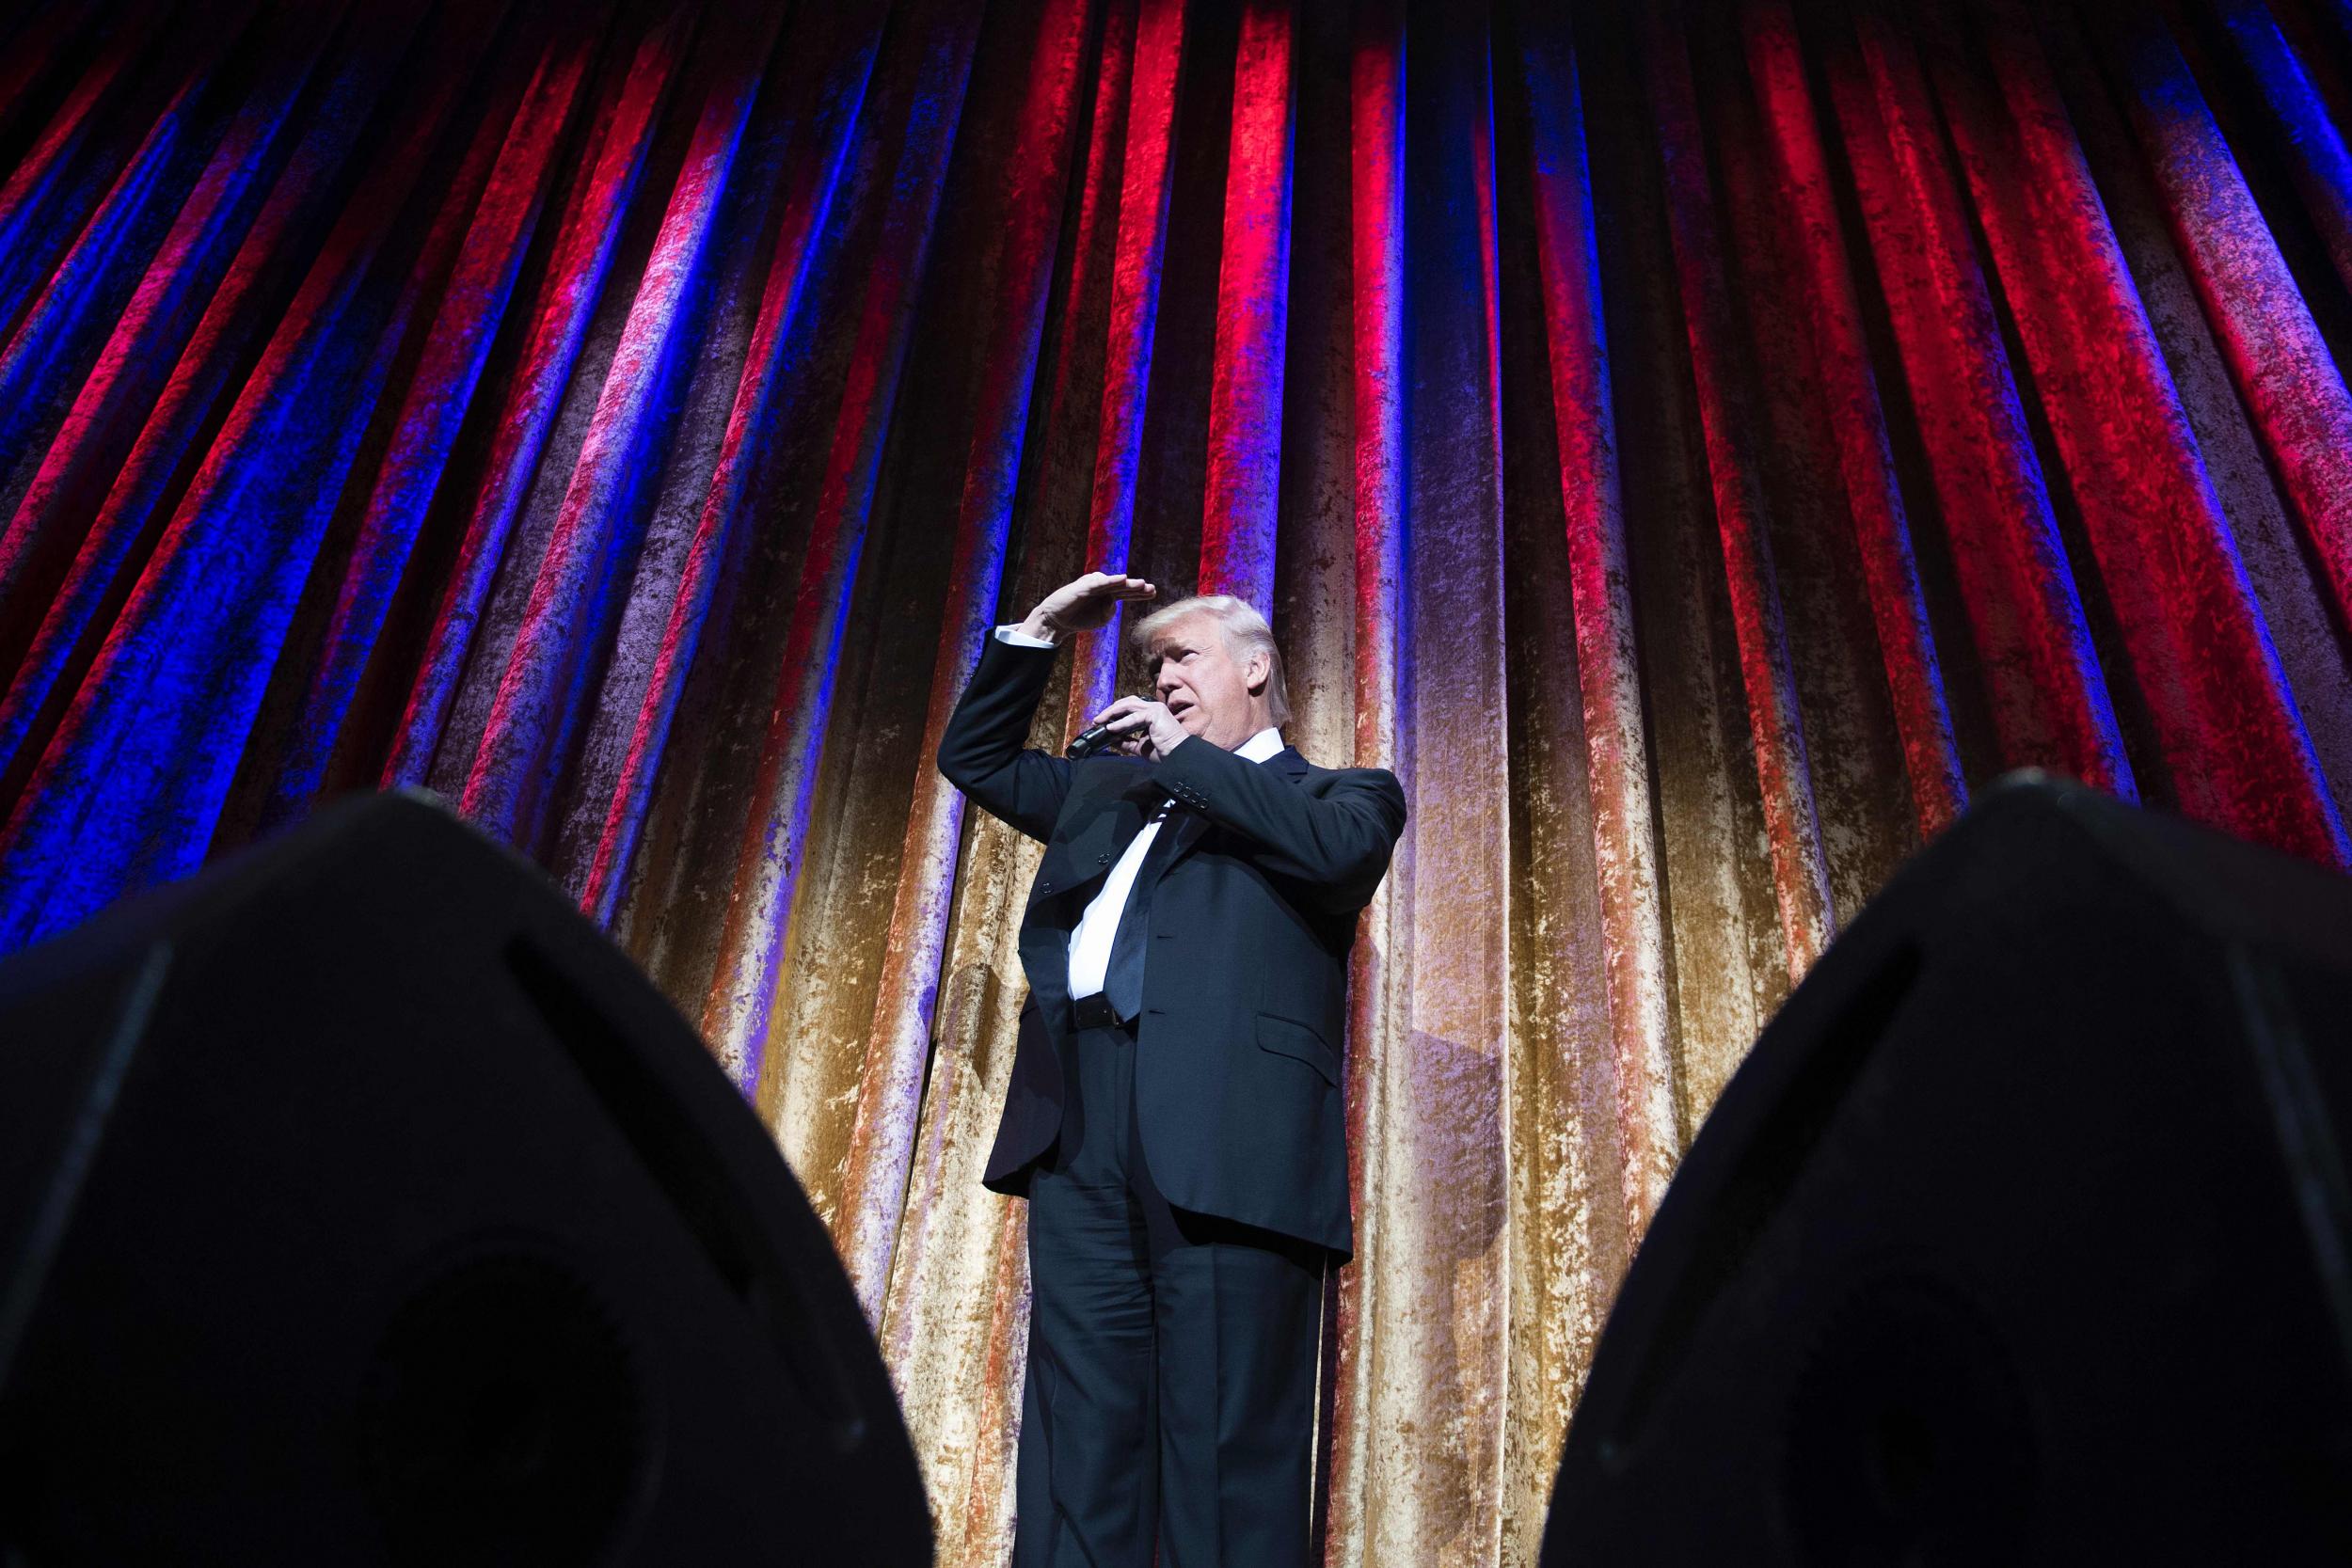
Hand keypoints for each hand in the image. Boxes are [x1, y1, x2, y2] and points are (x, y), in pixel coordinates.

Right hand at [1020, 571, 1156, 642]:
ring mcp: (1093, 585)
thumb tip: (1112, 601)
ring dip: (1128, 584)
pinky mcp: (1084, 586)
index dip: (1140, 593)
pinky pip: (1100, 583)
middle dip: (1138, 588)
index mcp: (1108, 596)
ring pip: (1114, 584)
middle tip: (1152, 588)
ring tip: (1142, 584)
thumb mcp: (1100, 619)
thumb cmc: (1079, 618)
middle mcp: (1102, 588)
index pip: (1126, 593)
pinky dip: (1111, 580)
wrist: (1057, 620)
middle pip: (1123, 587)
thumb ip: (1109, 612)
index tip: (1154, 593)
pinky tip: (1122, 578)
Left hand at [1090, 695, 1187, 760]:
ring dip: (1112, 713)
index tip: (1101, 722)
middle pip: (1126, 703)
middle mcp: (1153, 708)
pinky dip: (1121, 723)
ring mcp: (1155, 709)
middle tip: (1097, 719)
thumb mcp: (1140, 747)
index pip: (1129, 707)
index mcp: (1150, 713)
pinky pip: (1134, 717)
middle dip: (1110, 710)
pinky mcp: (1156, 714)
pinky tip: (1111, 728)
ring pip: (1128, 706)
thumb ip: (1127, 742)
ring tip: (1100, 721)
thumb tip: (1112, 740)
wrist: (1178, 757)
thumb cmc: (1164, 751)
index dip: (1114, 712)